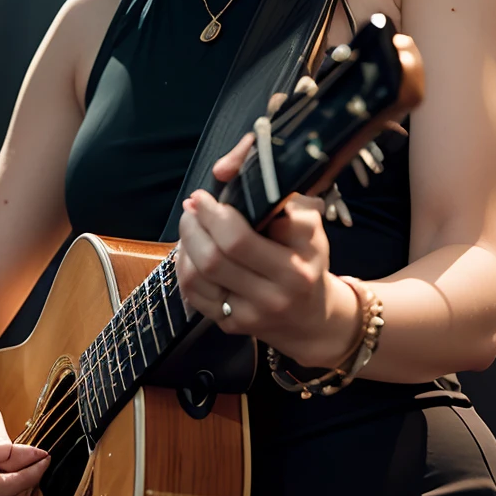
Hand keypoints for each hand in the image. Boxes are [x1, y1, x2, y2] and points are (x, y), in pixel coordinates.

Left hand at [175, 128, 359, 369]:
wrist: (311, 317)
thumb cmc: (308, 259)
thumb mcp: (309, 223)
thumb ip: (280, 193)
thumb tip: (225, 169)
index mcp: (295, 269)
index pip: (242, 238)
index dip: (219, 211)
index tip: (212, 192)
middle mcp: (273, 297)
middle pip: (216, 256)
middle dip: (197, 221)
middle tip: (195, 202)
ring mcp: (249, 315)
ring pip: (199, 275)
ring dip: (187, 240)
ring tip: (191, 220)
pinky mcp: (230, 326)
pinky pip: (193, 292)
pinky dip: (185, 264)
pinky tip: (191, 247)